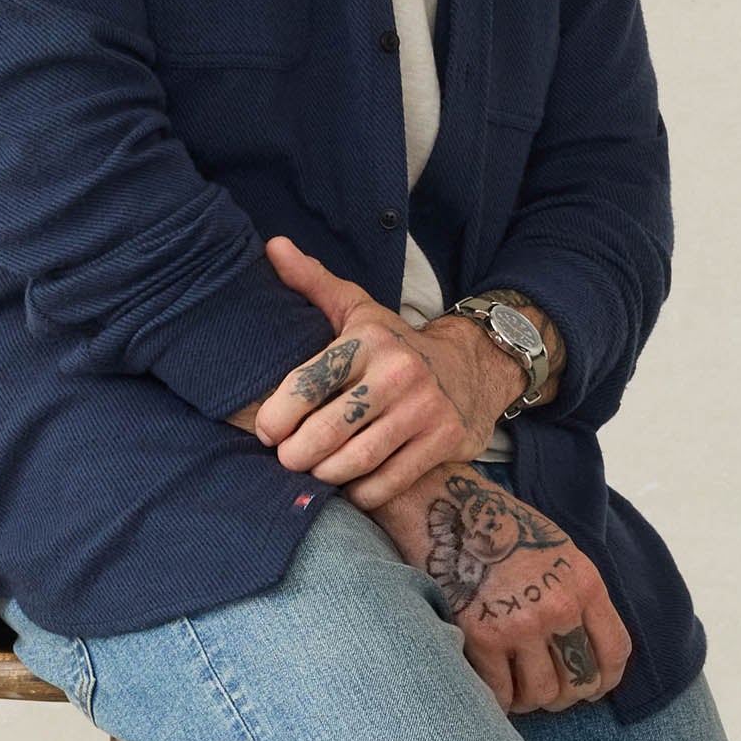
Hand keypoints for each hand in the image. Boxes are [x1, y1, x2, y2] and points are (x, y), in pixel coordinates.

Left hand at [243, 234, 519, 508]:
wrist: (474, 368)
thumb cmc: (397, 345)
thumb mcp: (359, 310)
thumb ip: (313, 283)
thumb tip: (272, 247)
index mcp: (369, 341)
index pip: (308, 383)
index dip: (277, 415)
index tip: (266, 431)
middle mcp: (398, 373)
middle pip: (328, 430)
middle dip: (296, 454)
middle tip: (287, 460)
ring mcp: (423, 410)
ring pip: (356, 461)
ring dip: (326, 475)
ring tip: (315, 472)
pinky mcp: (442, 442)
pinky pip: (387, 482)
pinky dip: (361, 492)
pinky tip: (351, 485)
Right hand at [374, 464, 631, 714]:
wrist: (446, 508)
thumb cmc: (501, 529)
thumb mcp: (559, 551)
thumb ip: (578, 596)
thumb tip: (585, 645)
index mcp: (585, 584)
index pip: (615, 651)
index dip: (606, 680)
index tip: (591, 686)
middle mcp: (559, 607)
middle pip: (581, 680)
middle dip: (567, 695)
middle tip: (549, 692)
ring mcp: (520, 624)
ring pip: (542, 694)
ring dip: (532, 700)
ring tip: (519, 689)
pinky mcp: (480, 636)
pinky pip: (500, 693)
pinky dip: (500, 699)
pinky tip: (494, 687)